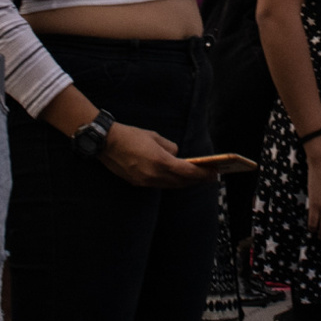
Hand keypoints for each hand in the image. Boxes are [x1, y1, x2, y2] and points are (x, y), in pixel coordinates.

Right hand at [99, 123, 215, 188]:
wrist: (106, 143)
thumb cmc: (131, 135)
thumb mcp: (154, 136)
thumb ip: (170, 147)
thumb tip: (177, 156)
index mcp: (160, 161)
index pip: (188, 172)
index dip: (202, 174)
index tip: (214, 173)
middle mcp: (154, 175)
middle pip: (181, 182)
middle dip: (197, 180)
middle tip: (210, 177)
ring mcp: (145, 181)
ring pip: (170, 185)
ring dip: (184, 182)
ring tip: (195, 178)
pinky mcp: (137, 183)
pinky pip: (159, 185)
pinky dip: (170, 182)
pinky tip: (176, 178)